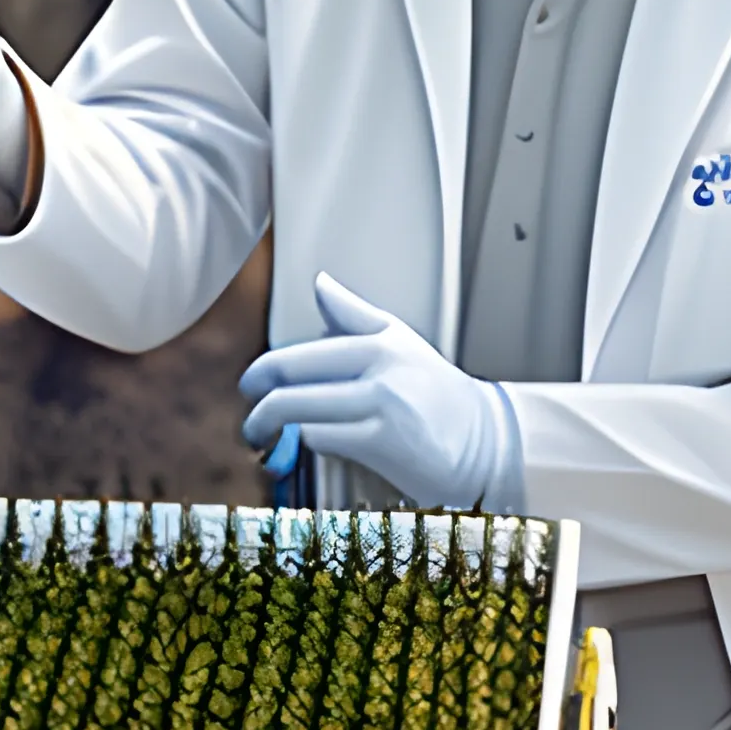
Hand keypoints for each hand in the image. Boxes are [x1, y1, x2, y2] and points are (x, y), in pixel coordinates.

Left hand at [239, 274, 522, 511]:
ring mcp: (381, 405)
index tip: (249, 384)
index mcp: (378, 341)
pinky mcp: (383, 444)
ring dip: (274, 429)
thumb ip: (353, 314)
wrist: (481, 440)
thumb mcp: (399, 340)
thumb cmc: (436, 392)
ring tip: (264, 438)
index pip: (302, 352)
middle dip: (259, 403)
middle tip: (249, 417)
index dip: (263, 370)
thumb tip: (319, 283)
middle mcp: (379, 368)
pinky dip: (307, 444)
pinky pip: (323, 440)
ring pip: (302, 413)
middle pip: (294, 381)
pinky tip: (306, 446)